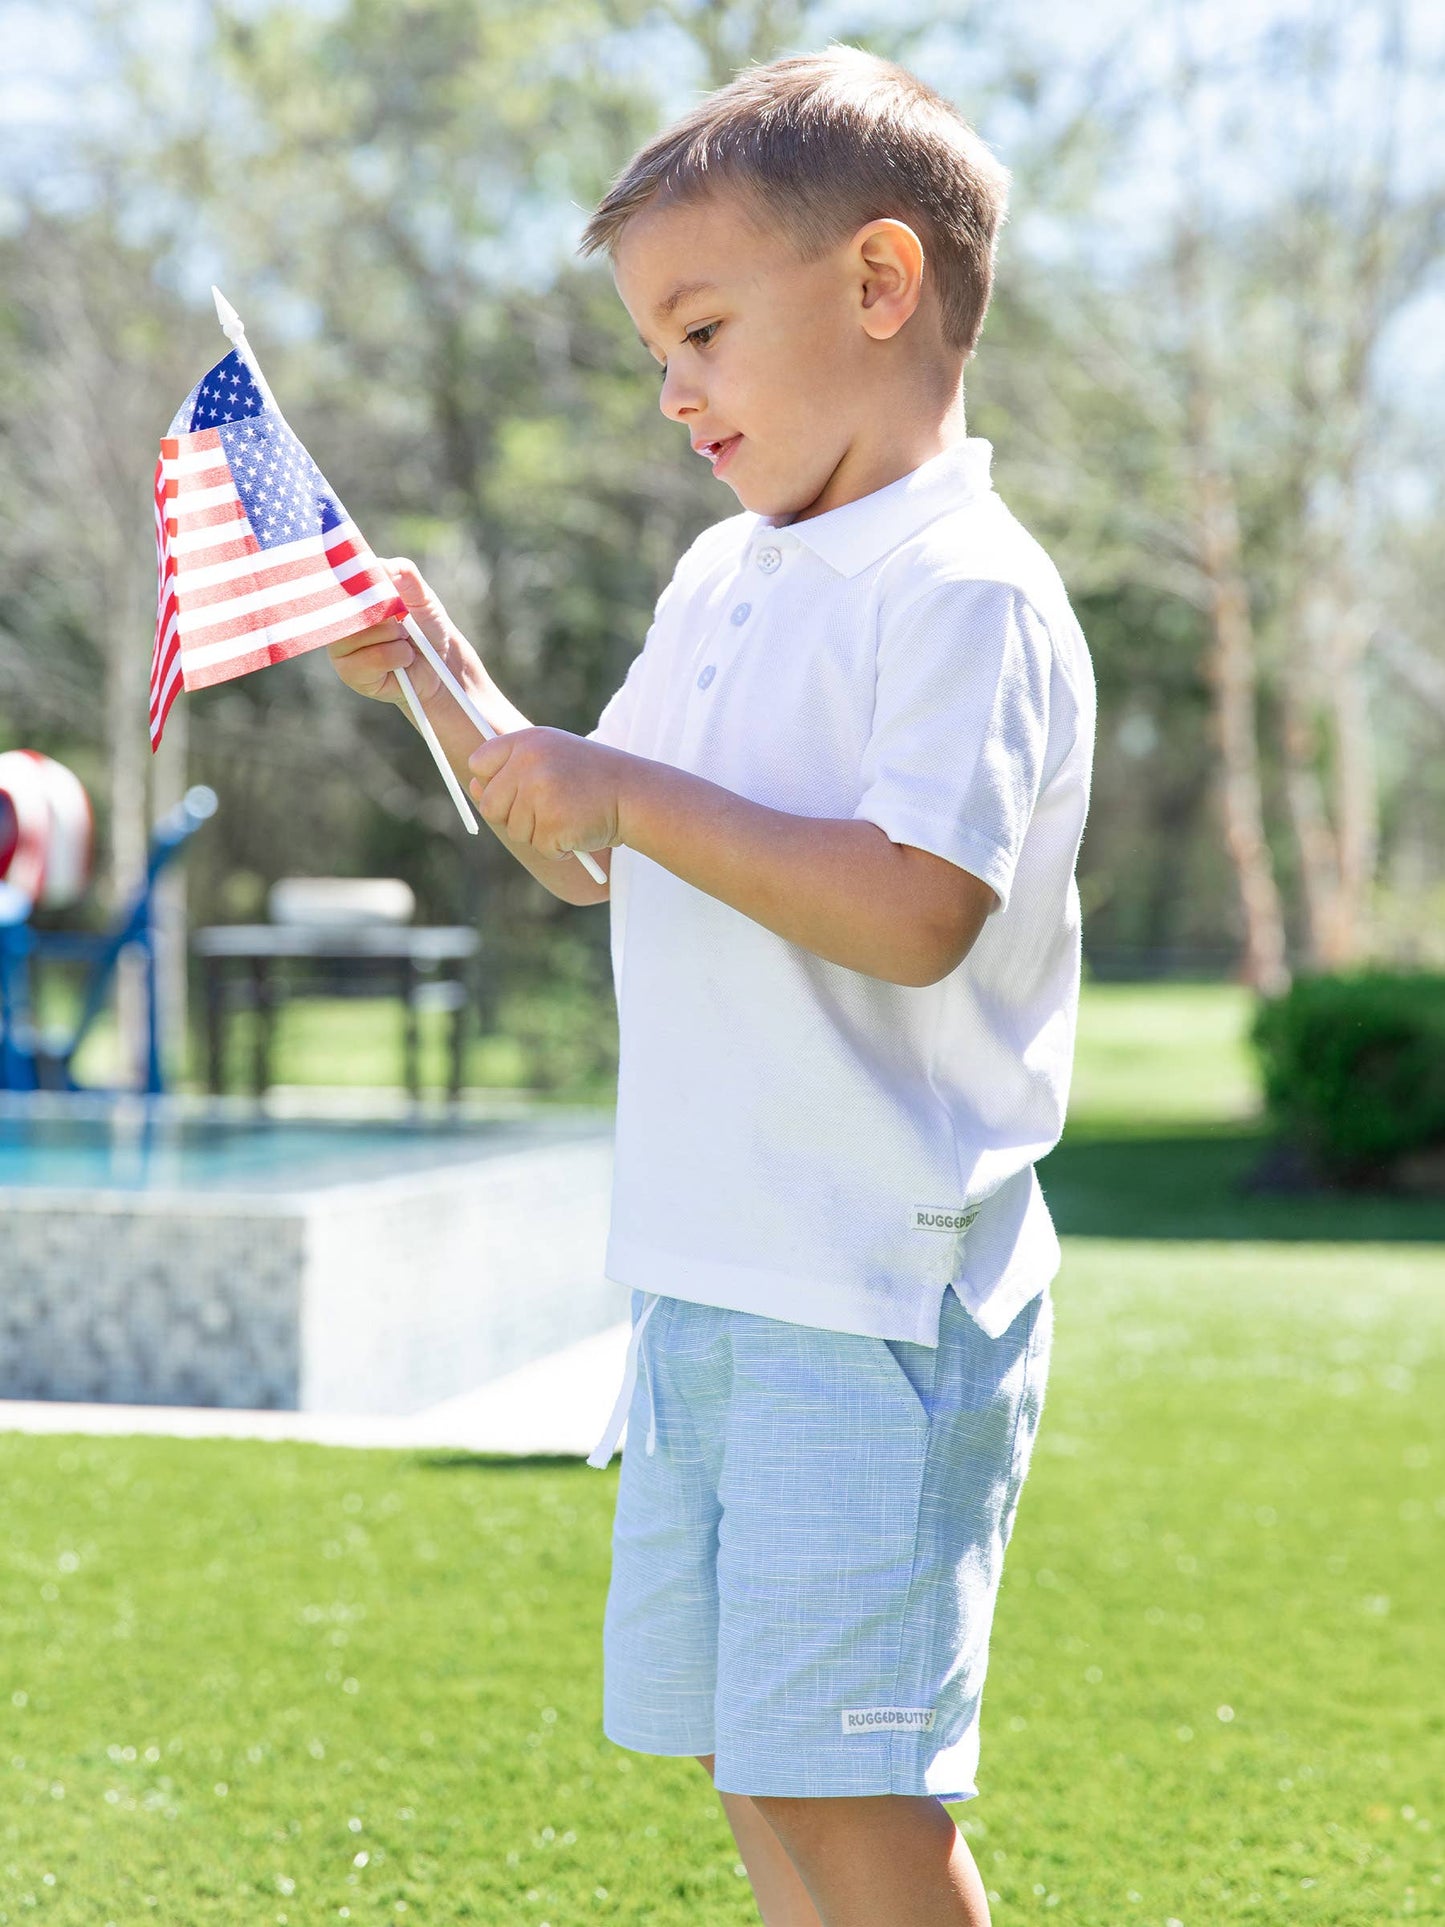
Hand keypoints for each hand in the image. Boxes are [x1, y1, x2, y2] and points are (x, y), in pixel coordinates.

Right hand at [328, 558, 480, 706]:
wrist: (440, 662)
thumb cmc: (426, 624)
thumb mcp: (421, 595)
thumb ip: (405, 574)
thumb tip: (385, 566)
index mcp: (351, 593)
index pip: (342, 578)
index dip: (362, 580)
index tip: (384, 585)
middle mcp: (339, 617)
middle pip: (354, 606)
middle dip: (388, 612)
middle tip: (402, 620)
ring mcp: (341, 646)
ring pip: (366, 632)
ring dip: (396, 637)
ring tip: (402, 641)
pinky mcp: (349, 671)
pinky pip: (374, 657)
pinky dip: (398, 656)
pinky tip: (401, 660)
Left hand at [468, 728, 626, 859]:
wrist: (636, 795)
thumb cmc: (592, 779)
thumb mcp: (553, 757)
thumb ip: (513, 767)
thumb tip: (471, 784)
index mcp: (527, 741)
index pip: (480, 762)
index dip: (492, 782)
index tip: (517, 789)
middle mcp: (530, 762)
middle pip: (490, 805)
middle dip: (513, 817)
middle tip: (545, 812)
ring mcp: (540, 792)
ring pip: (515, 830)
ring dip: (540, 834)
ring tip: (568, 817)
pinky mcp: (553, 822)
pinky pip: (541, 848)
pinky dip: (559, 848)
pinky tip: (578, 830)